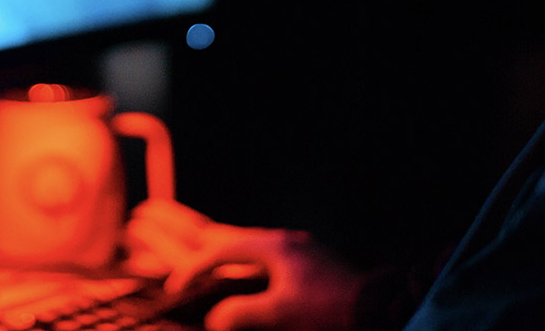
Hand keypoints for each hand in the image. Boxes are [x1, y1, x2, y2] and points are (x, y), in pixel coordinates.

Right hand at [124, 199, 365, 330]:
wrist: (380, 307)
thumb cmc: (330, 310)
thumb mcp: (281, 314)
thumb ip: (241, 314)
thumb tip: (214, 318)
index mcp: (273, 247)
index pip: (220, 250)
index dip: (193, 268)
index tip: (176, 286)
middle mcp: (284, 241)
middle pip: (230, 234)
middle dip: (196, 235)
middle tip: (164, 226)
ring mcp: (298, 250)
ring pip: (247, 242)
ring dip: (220, 246)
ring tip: (200, 245)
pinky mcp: (310, 263)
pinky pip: (264, 254)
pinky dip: (242, 257)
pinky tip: (243, 265)